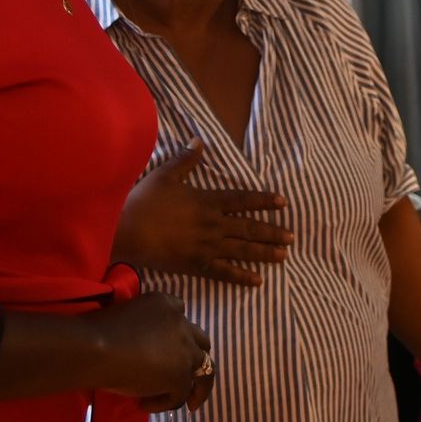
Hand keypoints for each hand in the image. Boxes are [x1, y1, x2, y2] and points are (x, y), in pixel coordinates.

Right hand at [88, 291, 214, 412]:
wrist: (97, 347)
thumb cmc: (101, 330)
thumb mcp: (129, 314)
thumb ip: (146, 326)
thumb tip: (141, 348)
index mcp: (167, 304)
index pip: (182, 319)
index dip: (178, 336)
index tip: (169, 351)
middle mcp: (182, 324)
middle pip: (202, 343)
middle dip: (197, 359)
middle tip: (187, 376)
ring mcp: (185, 350)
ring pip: (205, 369)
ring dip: (197, 388)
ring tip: (189, 403)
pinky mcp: (180, 376)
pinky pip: (180, 394)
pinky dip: (166, 402)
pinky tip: (144, 404)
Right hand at [113, 141, 293, 284]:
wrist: (127, 231)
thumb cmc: (145, 201)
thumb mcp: (166, 174)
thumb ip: (186, 159)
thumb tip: (199, 141)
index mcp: (208, 201)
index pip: (243, 200)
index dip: (264, 200)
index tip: (283, 203)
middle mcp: (213, 225)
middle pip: (249, 228)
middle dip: (272, 232)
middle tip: (292, 237)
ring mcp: (206, 247)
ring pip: (242, 251)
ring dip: (265, 253)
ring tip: (283, 256)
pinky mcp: (196, 265)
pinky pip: (224, 272)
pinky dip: (242, 276)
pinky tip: (257, 280)